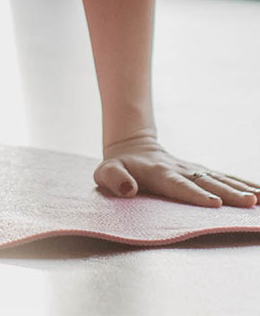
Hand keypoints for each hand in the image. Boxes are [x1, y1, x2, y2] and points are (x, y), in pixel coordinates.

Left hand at [96, 132, 259, 207]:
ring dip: (242, 189)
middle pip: (207, 182)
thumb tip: (128, 189)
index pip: (178, 185)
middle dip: (229, 193)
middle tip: (249, 203)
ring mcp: (194, 170)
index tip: (214, 204)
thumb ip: (113, 178)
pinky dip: (244, 185)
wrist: (131, 147)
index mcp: (159, 173)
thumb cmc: (118, 167)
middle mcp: (181, 170)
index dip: (195, 194)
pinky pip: (226, 179)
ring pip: (221, 179)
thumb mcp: (105, 172)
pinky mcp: (202, 172)